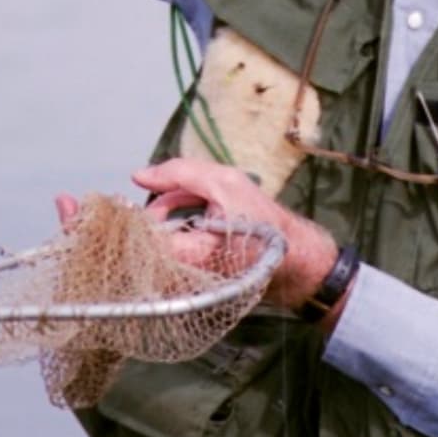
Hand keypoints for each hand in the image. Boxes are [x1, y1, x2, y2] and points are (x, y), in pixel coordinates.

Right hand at [132, 158, 340, 312]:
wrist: (303, 266)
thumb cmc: (261, 251)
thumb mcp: (211, 249)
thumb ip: (176, 246)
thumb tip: (147, 244)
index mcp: (221, 182)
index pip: (181, 171)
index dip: (156, 175)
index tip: (135, 179)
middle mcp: (228, 185)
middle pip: (186, 182)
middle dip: (162, 197)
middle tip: (145, 220)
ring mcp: (237, 200)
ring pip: (196, 196)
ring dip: (175, 209)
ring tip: (160, 231)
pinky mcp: (242, 217)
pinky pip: (207, 210)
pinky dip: (189, 219)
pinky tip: (183, 238)